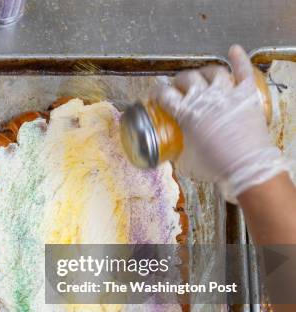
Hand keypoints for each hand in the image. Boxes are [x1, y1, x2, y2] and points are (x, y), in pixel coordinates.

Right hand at [153, 44, 287, 202]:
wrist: (248, 167)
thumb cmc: (216, 166)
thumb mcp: (186, 160)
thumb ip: (176, 149)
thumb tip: (170, 151)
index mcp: (186, 113)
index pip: (164, 94)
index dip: (157, 92)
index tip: (156, 94)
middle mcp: (205, 98)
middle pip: (186, 78)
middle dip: (178, 82)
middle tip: (177, 87)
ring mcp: (227, 93)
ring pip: (212, 71)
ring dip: (203, 72)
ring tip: (201, 76)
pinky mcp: (246, 95)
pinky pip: (243, 71)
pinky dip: (239, 58)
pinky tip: (234, 50)